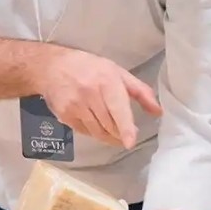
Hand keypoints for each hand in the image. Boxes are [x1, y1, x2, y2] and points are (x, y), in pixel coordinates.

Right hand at [29, 45, 163, 147]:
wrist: (52, 67)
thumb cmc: (90, 68)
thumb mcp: (118, 73)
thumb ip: (140, 92)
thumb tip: (158, 111)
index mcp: (107, 81)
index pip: (118, 109)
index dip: (125, 128)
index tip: (130, 142)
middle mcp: (90, 94)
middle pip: (109, 125)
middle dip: (120, 133)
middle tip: (128, 136)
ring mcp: (75, 106)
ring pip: (97, 131)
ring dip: (109, 137)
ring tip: (116, 134)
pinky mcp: (65, 115)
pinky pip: (85, 132)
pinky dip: (94, 133)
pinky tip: (98, 126)